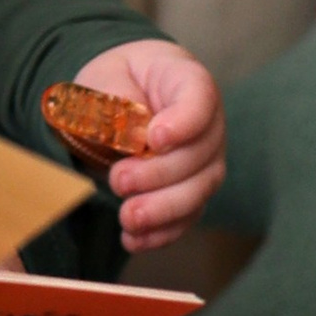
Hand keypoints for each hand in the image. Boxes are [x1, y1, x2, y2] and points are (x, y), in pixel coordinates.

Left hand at [71, 37, 226, 251]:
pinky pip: (187, 217)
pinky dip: (162, 233)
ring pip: (198, 191)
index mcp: (188, 82)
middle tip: (119, 180)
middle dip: (159, 174)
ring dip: (162, 210)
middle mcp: (208, 124)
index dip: (182, 123)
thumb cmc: (117, 80)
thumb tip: (130, 136)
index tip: (154, 138)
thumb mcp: (107, 76)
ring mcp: (206, 161)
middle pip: (199, 154)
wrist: (120, 98)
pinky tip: (133, 239)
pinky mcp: (193, 192)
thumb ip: (117, 99)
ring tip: (127, 217)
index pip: (200, 101)